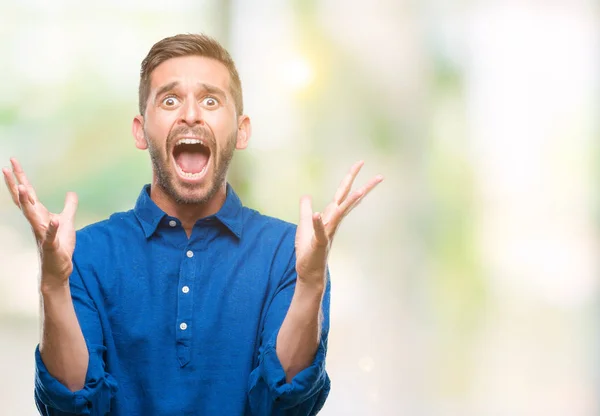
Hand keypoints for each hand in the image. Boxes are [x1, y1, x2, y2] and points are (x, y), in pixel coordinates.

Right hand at [3, 158, 77, 288]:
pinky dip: (52, 228)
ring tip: (23, 187)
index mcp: (40, 215)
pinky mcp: (51, 245)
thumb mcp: (67, 221)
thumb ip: (69, 206)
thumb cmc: (60, 245)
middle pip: (24, 200)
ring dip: (27, 202)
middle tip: (7, 167)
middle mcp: (37, 222)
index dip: (20, 178)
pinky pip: (50, 236)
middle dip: (16, 184)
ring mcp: (42, 233)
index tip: (12, 163)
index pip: (28, 194)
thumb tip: (71, 192)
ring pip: (32, 216)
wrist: (58, 268)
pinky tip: (54, 219)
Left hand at [294, 160, 382, 286]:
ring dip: (348, 204)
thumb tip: (306, 195)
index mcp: (331, 216)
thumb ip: (306, 209)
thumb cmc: (308, 250)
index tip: (361, 163)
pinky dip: (318, 223)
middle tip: (379, 175)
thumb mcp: (304, 225)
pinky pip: (319, 231)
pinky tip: (319, 214)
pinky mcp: (319, 243)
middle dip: (360, 186)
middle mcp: (333, 222)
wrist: (308, 272)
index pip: (342, 194)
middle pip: (347, 200)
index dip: (351, 178)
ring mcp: (328, 232)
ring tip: (360, 191)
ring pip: (339, 215)